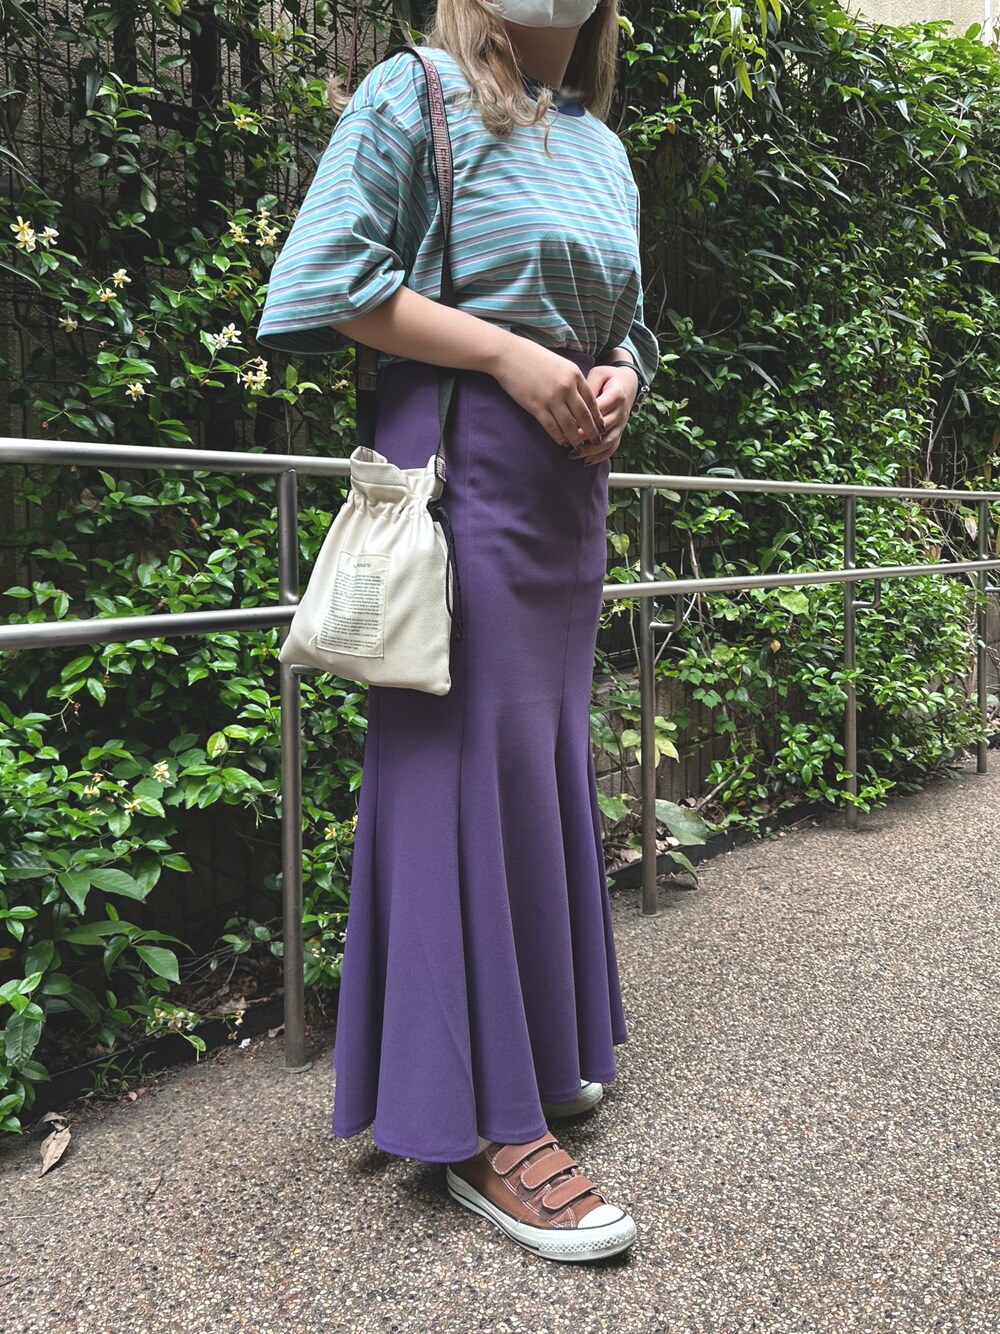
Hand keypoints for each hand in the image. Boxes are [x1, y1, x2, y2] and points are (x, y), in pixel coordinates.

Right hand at [489, 335, 606, 448]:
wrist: (509, 354)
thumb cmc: (533, 357)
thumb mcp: (560, 364)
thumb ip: (572, 380)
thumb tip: (580, 399)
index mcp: (574, 375)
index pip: (592, 401)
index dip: (598, 417)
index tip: (601, 427)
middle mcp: (566, 387)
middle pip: (584, 416)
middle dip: (591, 432)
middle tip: (595, 441)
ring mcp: (551, 398)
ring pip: (569, 425)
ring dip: (575, 438)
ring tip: (579, 446)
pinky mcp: (536, 406)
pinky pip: (551, 427)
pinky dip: (559, 437)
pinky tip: (562, 442)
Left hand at [566, 364, 638, 465]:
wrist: (629, 383)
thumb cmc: (609, 377)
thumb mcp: (598, 374)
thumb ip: (588, 387)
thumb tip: (575, 403)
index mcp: (616, 396)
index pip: (598, 410)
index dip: (583, 419)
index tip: (568, 423)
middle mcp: (621, 412)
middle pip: (603, 429)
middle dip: (584, 436)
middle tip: (567, 439)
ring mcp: (621, 424)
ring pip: (608, 441)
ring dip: (591, 450)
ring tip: (574, 454)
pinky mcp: (620, 431)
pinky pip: (613, 447)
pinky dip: (600, 456)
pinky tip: (586, 461)